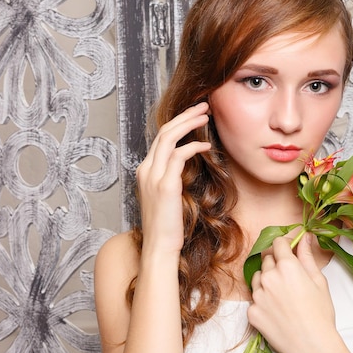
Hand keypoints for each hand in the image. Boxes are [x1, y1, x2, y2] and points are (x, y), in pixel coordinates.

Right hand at [135, 102, 210, 253]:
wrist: (160, 246)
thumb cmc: (168, 224)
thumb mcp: (168, 195)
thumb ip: (173, 176)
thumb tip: (188, 160)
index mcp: (145, 170)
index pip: (161, 138)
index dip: (178, 123)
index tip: (196, 115)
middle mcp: (146, 170)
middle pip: (164, 131)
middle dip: (185, 115)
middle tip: (204, 106)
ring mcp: (153, 177)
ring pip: (169, 138)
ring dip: (189, 123)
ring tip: (206, 116)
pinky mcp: (165, 185)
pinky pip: (179, 155)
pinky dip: (193, 146)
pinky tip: (206, 146)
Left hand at [248, 234, 341, 352]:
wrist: (312, 345)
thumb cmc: (320, 314)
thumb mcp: (319, 281)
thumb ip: (307, 256)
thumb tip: (305, 238)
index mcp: (287, 266)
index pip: (278, 243)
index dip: (285, 244)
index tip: (289, 249)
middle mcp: (269, 277)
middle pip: (267, 258)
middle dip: (277, 262)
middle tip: (289, 276)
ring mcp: (258, 295)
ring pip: (257, 277)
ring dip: (267, 280)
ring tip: (282, 295)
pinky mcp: (251, 312)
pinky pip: (254, 298)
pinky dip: (263, 300)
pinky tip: (277, 310)